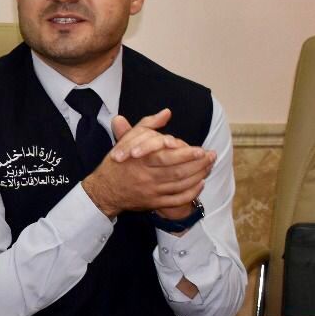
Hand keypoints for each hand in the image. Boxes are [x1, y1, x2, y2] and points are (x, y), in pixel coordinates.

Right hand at [82, 110, 214, 217]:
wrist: (103, 190)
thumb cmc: (118, 162)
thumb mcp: (128, 140)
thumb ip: (147, 124)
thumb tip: (166, 112)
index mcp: (140, 160)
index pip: (167, 157)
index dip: (187, 154)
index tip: (201, 149)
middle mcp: (147, 177)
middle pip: (178, 171)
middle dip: (198, 164)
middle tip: (211, 156)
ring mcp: (151, 192)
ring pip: (180, 185)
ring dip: (198, 176)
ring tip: (209, 166)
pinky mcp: (154, 203)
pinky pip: (176, 200)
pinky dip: (191, 193)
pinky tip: (200, 184)